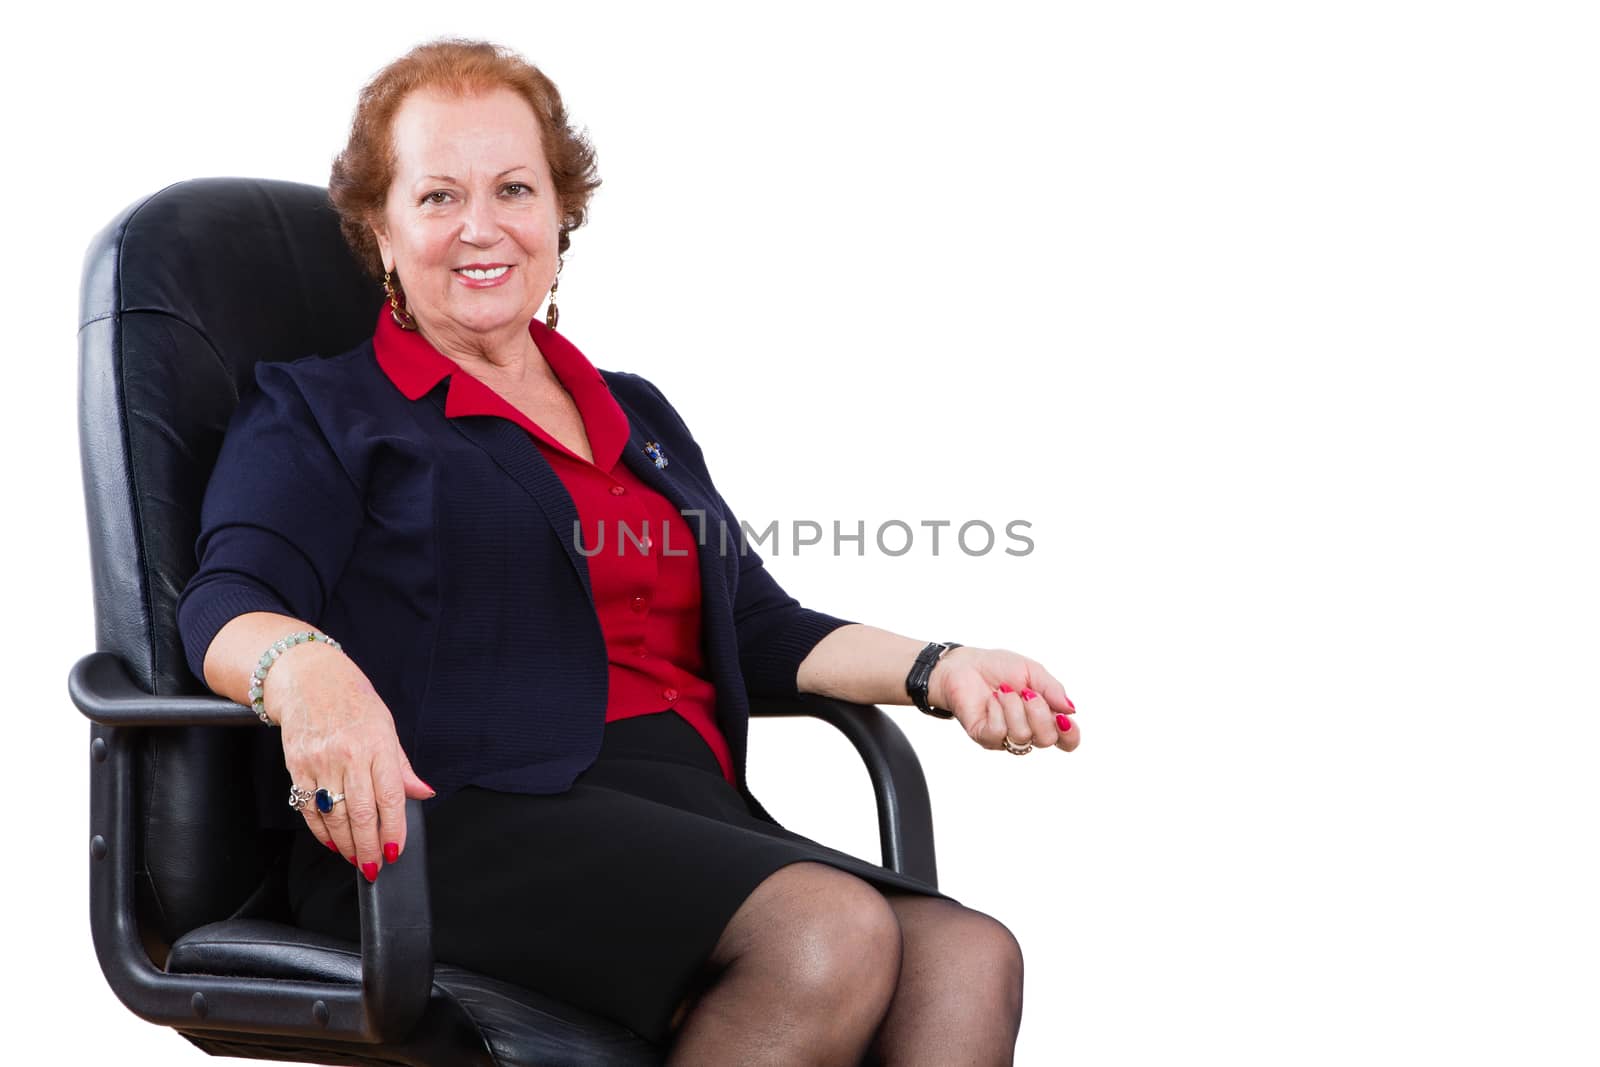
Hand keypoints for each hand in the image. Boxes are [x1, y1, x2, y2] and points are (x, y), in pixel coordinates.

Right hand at [265, 642, 434, 879]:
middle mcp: (348, 755)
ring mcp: (320, 762)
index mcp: (377, 745)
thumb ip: (401, 767)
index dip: (393, 829)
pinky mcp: (296, 767)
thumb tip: (423, 793)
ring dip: (345, 844)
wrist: (309, 679)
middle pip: (359, 813)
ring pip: (333, 816)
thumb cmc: (354, 702)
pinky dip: (321, 831)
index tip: (395, 851)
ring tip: (356, 858)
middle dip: (368, 847)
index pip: (389, 797)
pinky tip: (332, 842)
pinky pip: (308, 808)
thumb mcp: (387, 727)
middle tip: (374, 867)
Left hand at [928, 645, 1079, 752]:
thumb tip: (1071, 710)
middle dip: (1039, 712)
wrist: (965, 664)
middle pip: (1047, 740)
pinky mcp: (984, 736)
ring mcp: (1005, 737)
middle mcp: (1028, 732)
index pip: (1067, 741)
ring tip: (1003, 691)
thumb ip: (1053, 690)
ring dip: (1014, 707)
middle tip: (1026, 692)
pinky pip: (999, 732)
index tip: (1064, 718)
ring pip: (1023, 735)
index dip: (1071, 735)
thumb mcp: (1032, 671)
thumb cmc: (999, 668)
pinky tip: (992, 700)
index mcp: (1044, 718)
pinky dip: (997, 710)